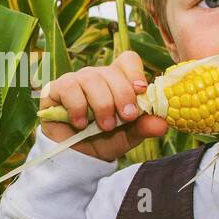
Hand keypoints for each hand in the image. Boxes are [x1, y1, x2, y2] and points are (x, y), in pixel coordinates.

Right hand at [38, 50, 168, 161]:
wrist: (76, 158)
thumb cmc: (103, 142)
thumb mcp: (128, 137)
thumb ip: (144, 127)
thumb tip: (163, 123)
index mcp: (117, 81)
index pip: (128, 60)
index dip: (135, 72)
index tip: (141, 91)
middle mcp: (97, 77)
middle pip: (111, 72)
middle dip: (122, 96)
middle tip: (126, 118)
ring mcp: (76, 81)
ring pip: (91, 79)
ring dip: (102, 104)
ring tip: (105, 126)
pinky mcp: (55, 89)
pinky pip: (69, 88)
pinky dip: (78, 107)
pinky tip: (81, 123)